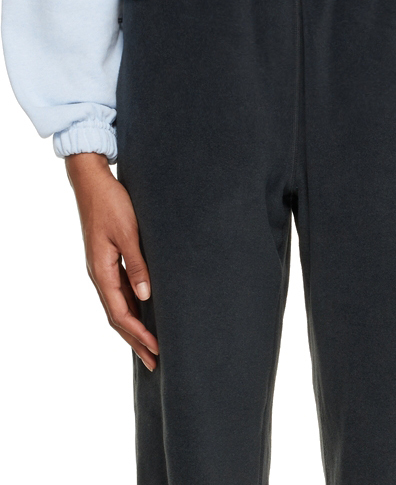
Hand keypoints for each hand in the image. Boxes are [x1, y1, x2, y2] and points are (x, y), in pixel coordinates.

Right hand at [66, 152, 158, 370]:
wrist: (92, 181)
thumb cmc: (112, 203)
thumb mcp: (128, 232)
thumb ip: (137, 265)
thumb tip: (146, 298)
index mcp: (102, 271)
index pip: (120, 314)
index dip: (138, 334)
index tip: (156, 350)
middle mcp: (100, 274)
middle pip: (117, 317)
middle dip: (135, 340)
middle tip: (154, 362)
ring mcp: (102, 268)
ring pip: (117, 306)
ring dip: (133, 327)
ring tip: (149, 346)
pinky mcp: (107, 258)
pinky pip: (118, 291)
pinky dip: (130, 308)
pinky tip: (142, 312)